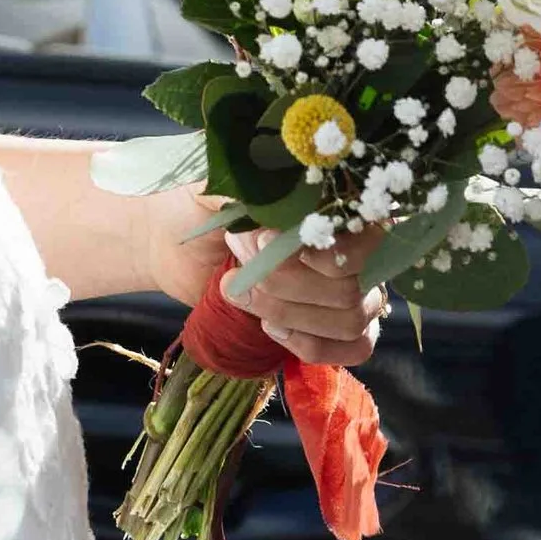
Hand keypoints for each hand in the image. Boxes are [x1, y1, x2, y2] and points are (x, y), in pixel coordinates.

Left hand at [138, 187, 386, 370]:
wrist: (175, 243)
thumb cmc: (203, 208)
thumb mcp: (222, 192)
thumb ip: (254, 200)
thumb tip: (276, 229)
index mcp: (340, 204)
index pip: (365, 235)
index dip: (319, 248)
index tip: (262, 238)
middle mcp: (360, 247)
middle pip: (353, 286)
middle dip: (289, 284)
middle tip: (239, 269)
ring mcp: (355, 288)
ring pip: (351, 320)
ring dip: (289, 314)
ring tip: (243, 295)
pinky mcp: (339, 327)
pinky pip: (355, 348)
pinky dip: (312, 344)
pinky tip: (271, 328)